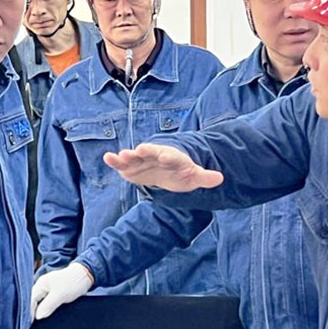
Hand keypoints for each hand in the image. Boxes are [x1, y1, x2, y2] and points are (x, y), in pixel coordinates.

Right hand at [31, 263, 94, 320]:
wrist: (86, 275)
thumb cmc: (73, 282)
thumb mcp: (60, 295)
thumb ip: (48, 305)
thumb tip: (38, 317)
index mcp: (41, 284)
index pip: (30, 301)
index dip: (29, 313)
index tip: (30, 325)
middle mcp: (42, 287)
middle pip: (34, 303)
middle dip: (34, 314)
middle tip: (34, 327)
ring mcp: (48, 290)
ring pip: (40, 304)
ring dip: (40, 312)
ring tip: (39, 324)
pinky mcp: (55, 294)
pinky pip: (47, 304)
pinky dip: (47, 310)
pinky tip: (48, 317)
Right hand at [103, 143, 222, 192]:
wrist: (165, 170)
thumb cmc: (181, 172)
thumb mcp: (194, 176)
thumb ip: (205, 177)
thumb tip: (220, 178)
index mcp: (172, 157)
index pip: (171, 155)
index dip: (168, 156)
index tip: (165, 156)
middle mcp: (155, 155)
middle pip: (151, 152)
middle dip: (146, 152)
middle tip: (140, 150)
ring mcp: (142, 159)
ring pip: (135, 156)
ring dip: (128, 155)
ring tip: (120, 155)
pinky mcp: (131, 167)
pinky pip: (122, 163)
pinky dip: (115, 160)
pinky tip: (107, 157)